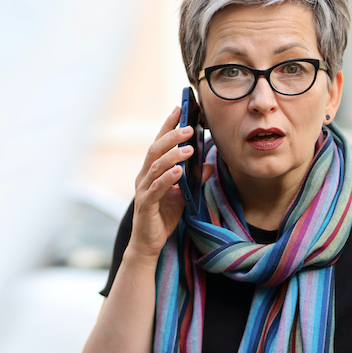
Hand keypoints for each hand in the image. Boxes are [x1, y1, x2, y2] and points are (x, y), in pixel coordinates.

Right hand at [129, 107, 196, 258]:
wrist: (149, 245)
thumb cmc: (163, 218)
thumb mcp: (184, 196)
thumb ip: (193, 180)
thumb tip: (208, 164)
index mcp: (151, 171)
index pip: (159, 143)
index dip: (168, 125)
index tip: (179, 108)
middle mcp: (144, 177)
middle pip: (155, 150)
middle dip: (172, 136)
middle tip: (189, 126)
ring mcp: (143, 190)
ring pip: (155, 166)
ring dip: (172, 155)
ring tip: (189, 148)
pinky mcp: (146, 205)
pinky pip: (157, 188)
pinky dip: (168, 178)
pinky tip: (179, 171)